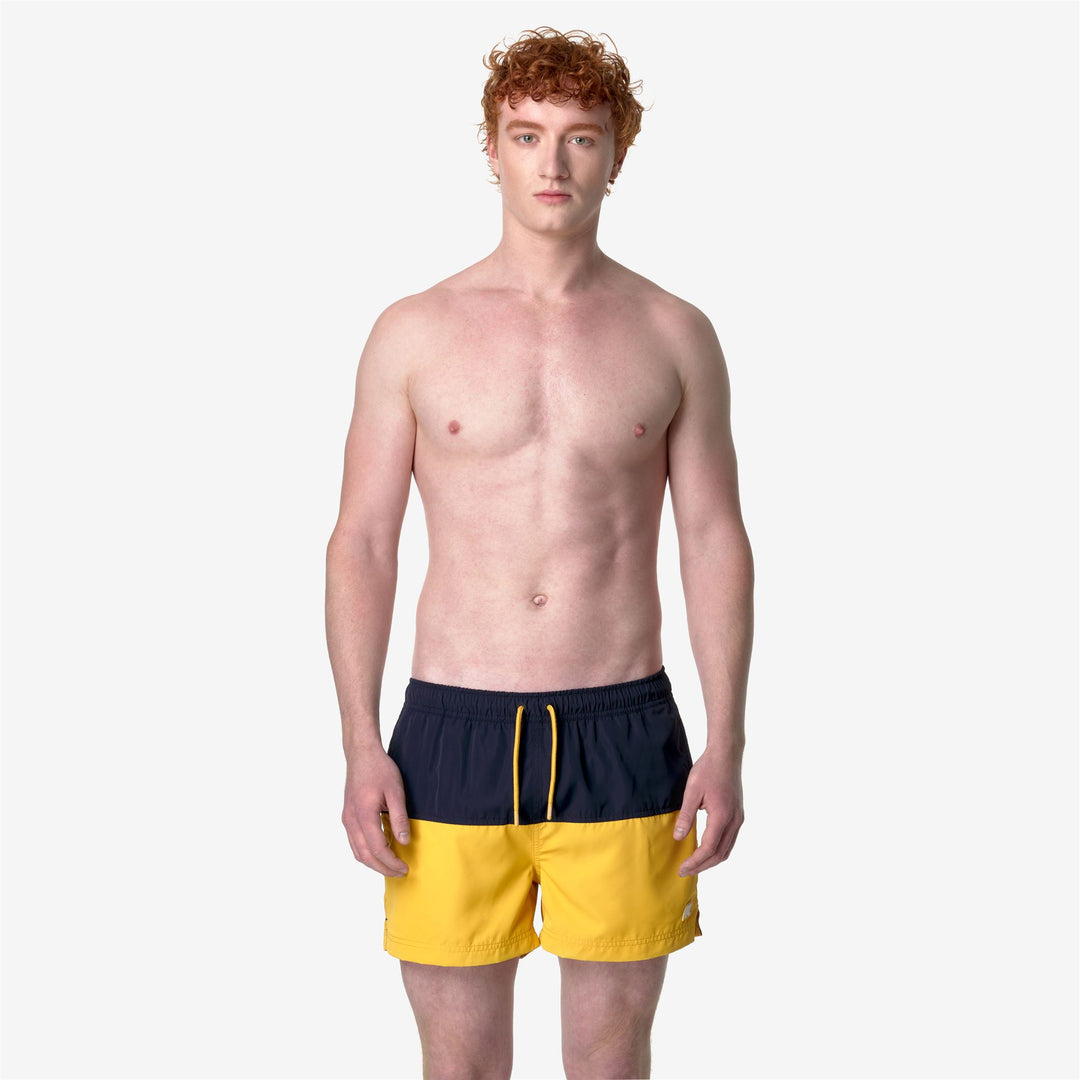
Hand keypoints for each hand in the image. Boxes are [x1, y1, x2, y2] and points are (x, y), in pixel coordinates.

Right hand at [341, 744, 410, 876]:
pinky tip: (379, 852)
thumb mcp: (396, 790)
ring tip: (391, 866)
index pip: (377, 848)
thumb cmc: (380, 769)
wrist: (361, 754)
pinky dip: (366, 853)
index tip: (405, 868)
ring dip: (373, 863)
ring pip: (357, 852)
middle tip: (400, 872)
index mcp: (363, 814)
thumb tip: (404, 841)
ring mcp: (347, 819)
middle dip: (383, 868)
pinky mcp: (347, 817)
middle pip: (365, 855)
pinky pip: (354, 843)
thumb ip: (399, 817)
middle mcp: (351, 820)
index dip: (391, 862)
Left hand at [673, 744, 744, 875]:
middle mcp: (734, 821)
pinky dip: (718, 850)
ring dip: (711, 860)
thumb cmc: (707, 770)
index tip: (682, 868)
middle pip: (720, 854)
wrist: (726, 755)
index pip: (708, 848)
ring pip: (727, 849)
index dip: (695, 861)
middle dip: (702, 866)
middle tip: (685, 871)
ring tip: (694, 865)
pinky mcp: (738, 815)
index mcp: (722, 816)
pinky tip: (706, 850)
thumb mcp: (691, 791)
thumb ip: (685, 816)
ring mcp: (738, 819)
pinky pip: (730, 840)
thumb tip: (678, 838)